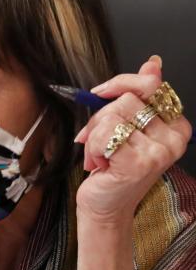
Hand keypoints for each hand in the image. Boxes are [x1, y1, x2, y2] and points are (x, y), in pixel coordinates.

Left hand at [74, 56, 191, 223]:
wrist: (105, 206)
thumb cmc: (114, 166)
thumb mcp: (126, 126)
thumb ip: (138, 94)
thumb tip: (153, 63)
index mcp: (175, 126)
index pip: (151, 84)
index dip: (120, 83)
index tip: (101, 92)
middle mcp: (173, 139)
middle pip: (126, 100)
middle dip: (100, 116)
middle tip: (98, 139)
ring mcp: (158, 152)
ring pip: (112, 116)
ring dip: (94, 135)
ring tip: (102, 154)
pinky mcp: (140, 163)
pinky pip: (105, 134)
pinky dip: (93, 147)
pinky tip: (100, 163)